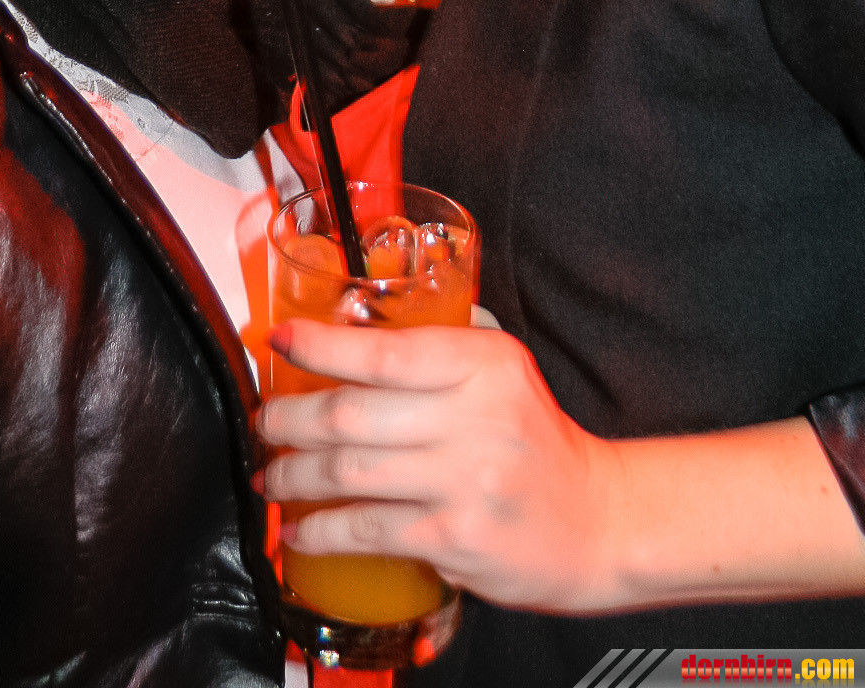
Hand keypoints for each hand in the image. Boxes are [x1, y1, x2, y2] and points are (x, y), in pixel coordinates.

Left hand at [257, 318, 622, 612]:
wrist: (598, 521)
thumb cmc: (536, 440)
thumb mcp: (503, 369)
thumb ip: (441, 343)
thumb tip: (353, 322)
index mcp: (483, 364)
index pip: (384, 351)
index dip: (319, 345)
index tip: (279, 341)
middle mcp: (476, 418)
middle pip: (352, 413)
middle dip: (289, 419)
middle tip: (266, 422)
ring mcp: (465, 482)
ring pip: (350, 473)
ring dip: (293, 475)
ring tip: (271, 475)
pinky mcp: (456, 540)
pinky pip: (368, 530)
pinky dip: (321, 531)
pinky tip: (299, 530)